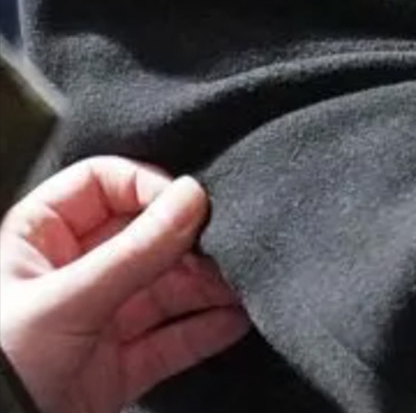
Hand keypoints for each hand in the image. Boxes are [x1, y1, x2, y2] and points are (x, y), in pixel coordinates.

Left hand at [0, 158, 250, 412]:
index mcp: (38, 241)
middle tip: (225, 248)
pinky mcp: (118, 366)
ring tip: (240, 286)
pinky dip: (207, 330)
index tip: (187, 203)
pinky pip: (172, 339)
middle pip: (145, 236)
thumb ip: (135, 252)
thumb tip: (192, 198)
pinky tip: (235, 319)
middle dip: (191, 243)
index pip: (101, 184)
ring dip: (208, 287)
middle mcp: (71, 275)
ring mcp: (96, 321)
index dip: (146, 186)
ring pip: (166, 288)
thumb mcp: (65, 301)